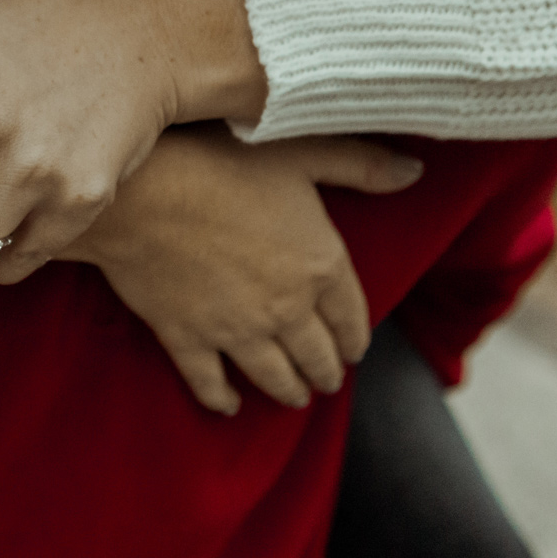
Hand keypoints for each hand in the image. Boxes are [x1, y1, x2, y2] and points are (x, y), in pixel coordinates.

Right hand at [61, 126, 422, 414]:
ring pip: (272, 377)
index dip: (356, 338)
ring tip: (293, 397)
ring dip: (287, 392)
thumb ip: (360, 164)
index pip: (351, 317)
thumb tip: (414, 170)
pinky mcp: (187, 338)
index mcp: (320, 266)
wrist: (142, 190)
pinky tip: (227, 405)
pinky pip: (209, 381)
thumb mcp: (301, 152)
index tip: (355, 350)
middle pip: (316, 355)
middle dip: (325, 371)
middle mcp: (286, 309)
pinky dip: (220, 398)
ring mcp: (235, 330)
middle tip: (326, 380)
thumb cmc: (220, 160)